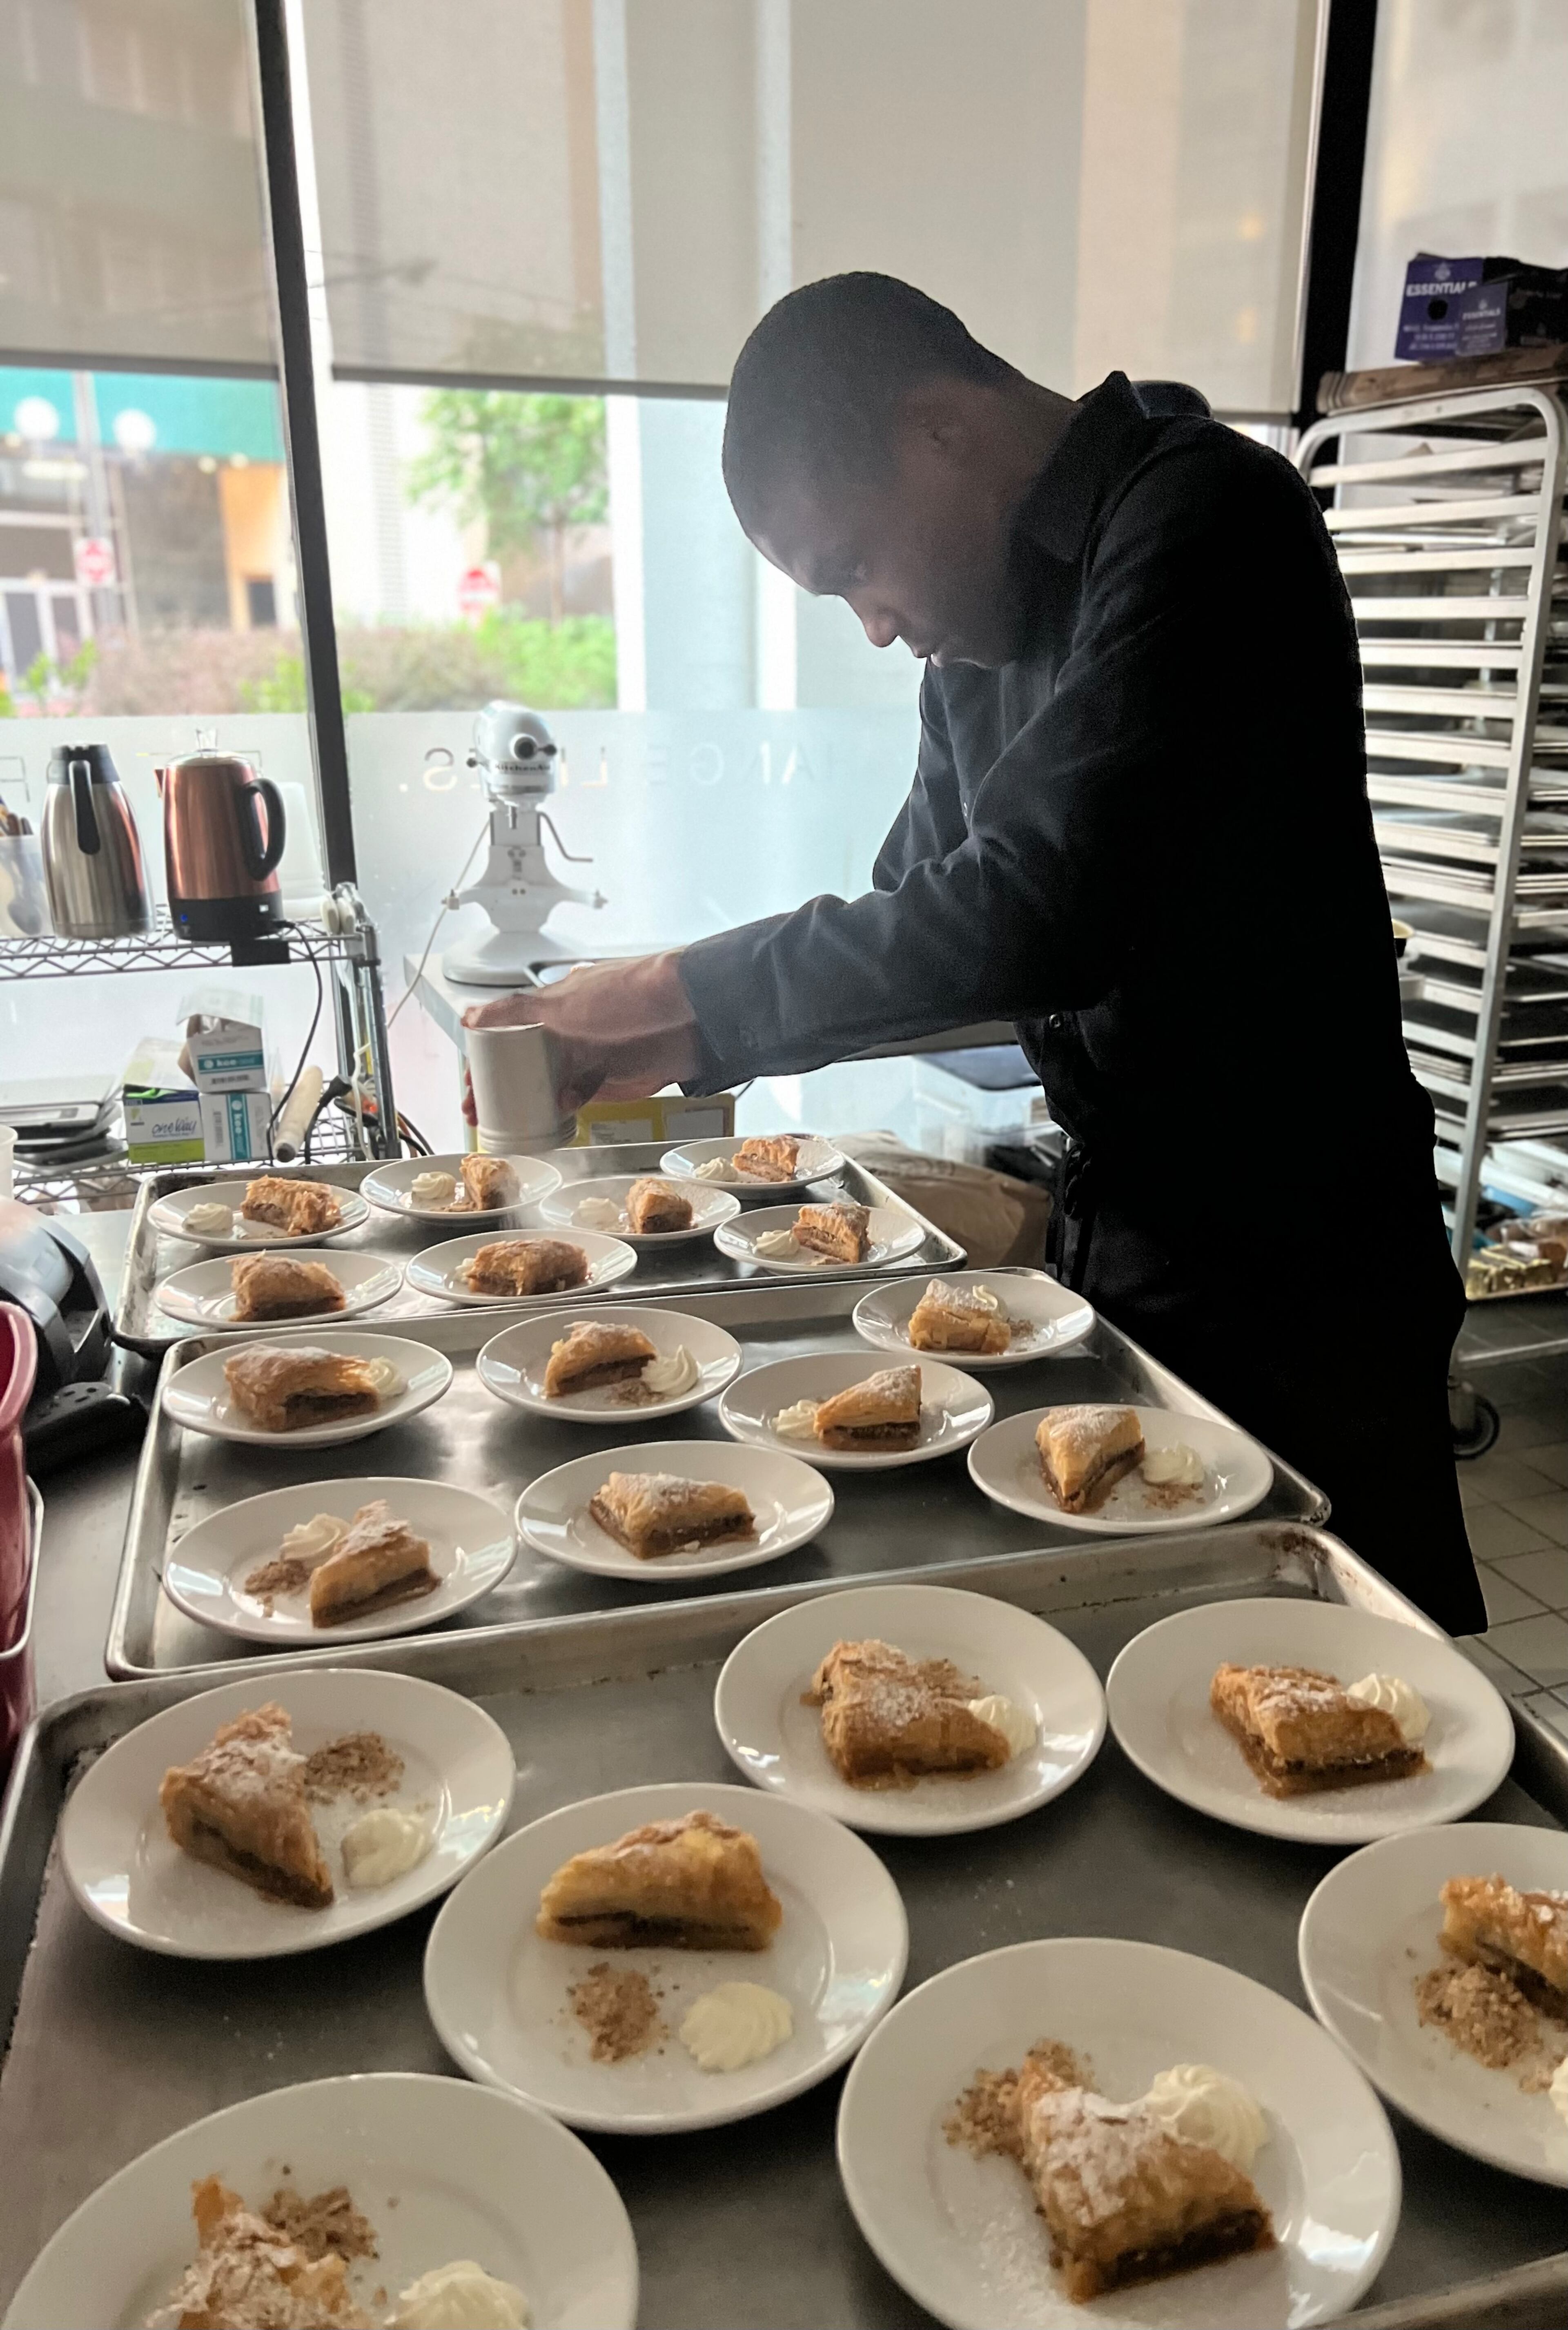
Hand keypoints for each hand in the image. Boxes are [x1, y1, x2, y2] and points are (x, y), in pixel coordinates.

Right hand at [460, 950, 703, 1110]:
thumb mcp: (564, 1003)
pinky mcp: (613, 1079)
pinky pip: (582, 1096)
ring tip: (510, 1120)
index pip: (506, 1033)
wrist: (689, 1015)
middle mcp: (570, 1030)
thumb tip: (471, 1015)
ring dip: (530, 1101)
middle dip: (499, 1087)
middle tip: (478, 1110)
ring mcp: (591, 1055)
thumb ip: (518, 1010)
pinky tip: (561, 1109)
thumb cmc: (630, 995)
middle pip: (524, 1062)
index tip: (468, 1081)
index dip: (483, 1057)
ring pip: (550, 1083)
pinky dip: (568, 1104)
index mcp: (554, 1005)